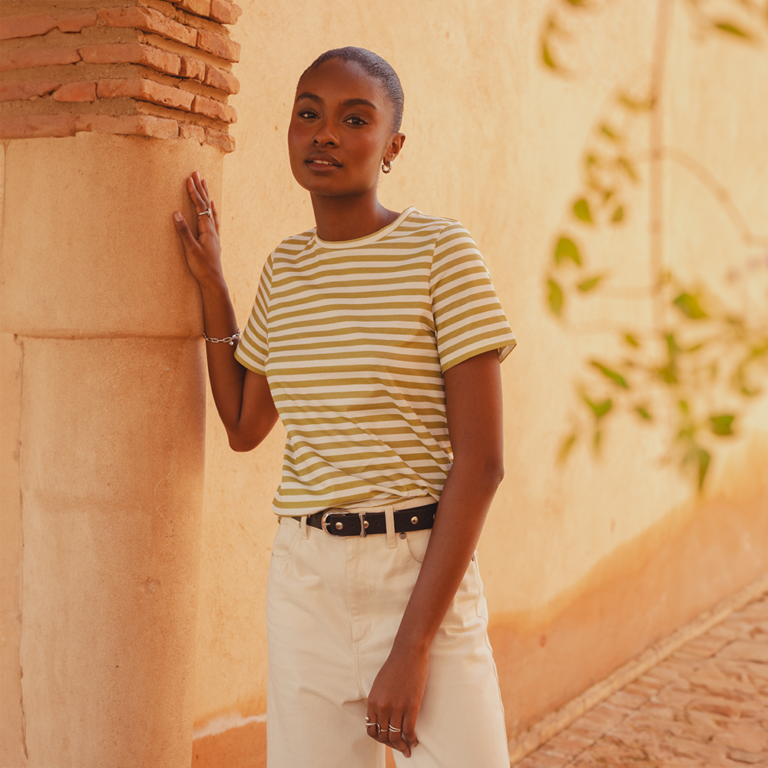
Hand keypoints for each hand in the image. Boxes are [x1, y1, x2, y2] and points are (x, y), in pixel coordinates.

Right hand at [172, 171, 222, 286]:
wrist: (213, 281)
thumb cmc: (202, 267)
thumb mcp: (190, 249)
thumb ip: (183, 231)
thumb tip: (176, 213)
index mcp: (207, 230)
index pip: (200, 206)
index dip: (194, 192)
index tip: (189, 178)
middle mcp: (212, 229)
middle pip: (206, 205)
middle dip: (200, 188)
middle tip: (197, 173)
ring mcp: (214, 234)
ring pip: (210, 210)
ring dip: (206, 196)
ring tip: (205, 183)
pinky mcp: (213, 240)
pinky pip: (213, 220)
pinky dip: (212, 210)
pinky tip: (212, 206)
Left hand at [366, 646, 428, 757]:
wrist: (409, 652)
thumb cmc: (396, 665)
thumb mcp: (379, 684)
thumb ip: (379, 701)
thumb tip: (382, 718)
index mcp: (372, 701)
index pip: (371, 730)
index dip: (379, 738)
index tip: (387, 740)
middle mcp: (382, 706)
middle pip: (383, 736)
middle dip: (391, 745)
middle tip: (400, 748)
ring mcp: (396, 707)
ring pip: (396, 737)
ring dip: (402, 747)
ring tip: (408, 749)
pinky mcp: (411, 706)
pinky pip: (409, 731)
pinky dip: (412, 740)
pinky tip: (415, 741)